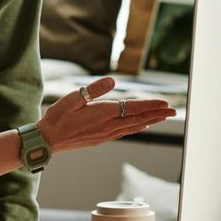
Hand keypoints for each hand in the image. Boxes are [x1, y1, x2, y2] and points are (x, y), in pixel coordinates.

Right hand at [37, 77, 176, 152]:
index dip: (150, 105)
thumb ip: (93, 89)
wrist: (47, 140)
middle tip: (173, 111)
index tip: (165, 104)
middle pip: (138, 119)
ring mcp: (105, 134)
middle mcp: (107, 126)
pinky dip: (136, 127)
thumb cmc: (57, 117)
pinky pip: (124, 132)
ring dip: (150, 121)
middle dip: (157, 114)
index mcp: (102, 113)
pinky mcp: (100, 139)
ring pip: (133, 126)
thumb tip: (113, 80)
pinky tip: (141, 126)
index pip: (132, 108)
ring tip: (162, 117)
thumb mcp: (72, 98)